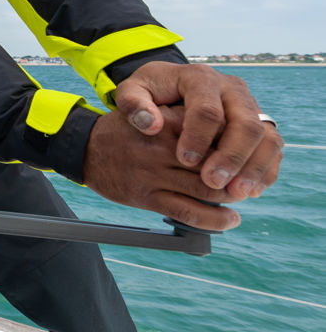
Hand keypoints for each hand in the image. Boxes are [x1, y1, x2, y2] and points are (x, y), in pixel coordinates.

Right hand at [84, 106, 238, 229]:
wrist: (84, 147)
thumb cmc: (128, 130)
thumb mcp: (154, 112)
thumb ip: (187, 120)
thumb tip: (230, 135)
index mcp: (166, 122)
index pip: (216, 134)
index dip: (237, 146)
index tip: (247, 152)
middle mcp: (160, 147)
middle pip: (216, 163)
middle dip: (237, 174)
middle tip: (246, 178)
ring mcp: (153, 174)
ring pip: (207, 190)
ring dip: (231, 197)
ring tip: (240, 197)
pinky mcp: (146, 197)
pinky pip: (187, 212)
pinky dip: (215, 220)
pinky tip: (229, 219)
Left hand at [115, 62, 282, 195]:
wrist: (174, 85)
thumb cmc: (151, 92)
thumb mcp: (133, 91)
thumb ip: (133, 103)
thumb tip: (150, 125)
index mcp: (200, 78)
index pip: (207, 109)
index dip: (198, 137)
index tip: (184, 160)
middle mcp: (232, 89)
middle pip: (245, 123)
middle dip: (231, 156)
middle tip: (213, 182)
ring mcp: (251, 106)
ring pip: (267, 137)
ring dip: (254, 168)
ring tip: (236, 193)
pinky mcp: (261, 124)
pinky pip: (273, 149)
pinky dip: (265, 171)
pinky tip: (250, 191)